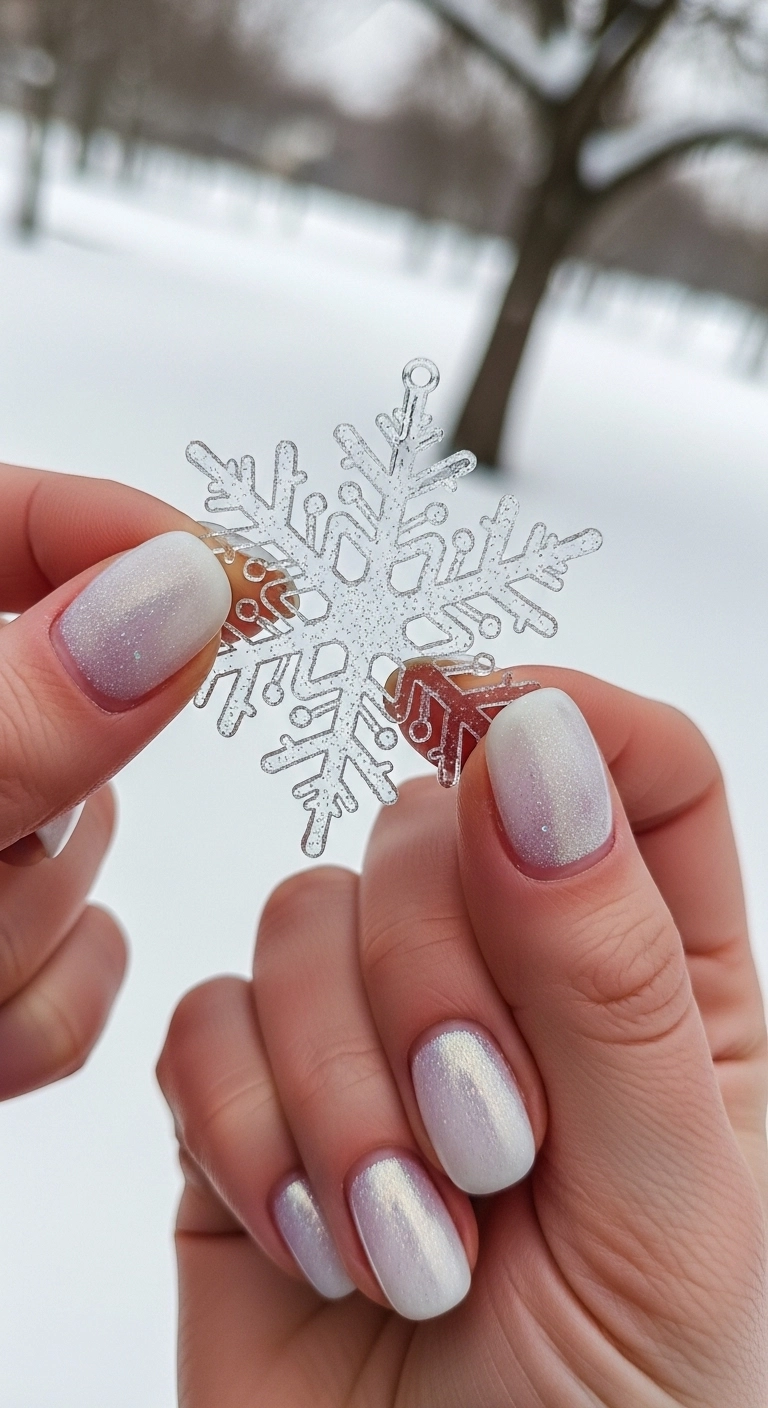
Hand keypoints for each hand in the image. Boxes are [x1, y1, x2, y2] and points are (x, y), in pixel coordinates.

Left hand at [0, 460, 245, 1097]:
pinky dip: (43, 1011)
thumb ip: (20, 713)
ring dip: (34, 926)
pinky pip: (75, 970)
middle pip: (72, 710)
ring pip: (80, 853)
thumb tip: (177, 591)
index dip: (132, 529)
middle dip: (58, 801)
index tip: (257, 586)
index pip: (8, 518)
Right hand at [158, 668, 767, 1406]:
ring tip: (411, 1235)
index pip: (636, 774)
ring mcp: (369, 1035)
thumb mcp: (670, 1202)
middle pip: (437, 826)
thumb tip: (534, 737)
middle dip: (436, 986)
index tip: (468, 711)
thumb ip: (607, 966)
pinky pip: (205, 1021)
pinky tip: (320, 1238)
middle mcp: (509, 983)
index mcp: (659, 986)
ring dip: (346, 1088)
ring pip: (306, 914)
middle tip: (486, 1144)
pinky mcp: (251, 1104)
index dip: (560, 718)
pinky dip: (252, 1132)